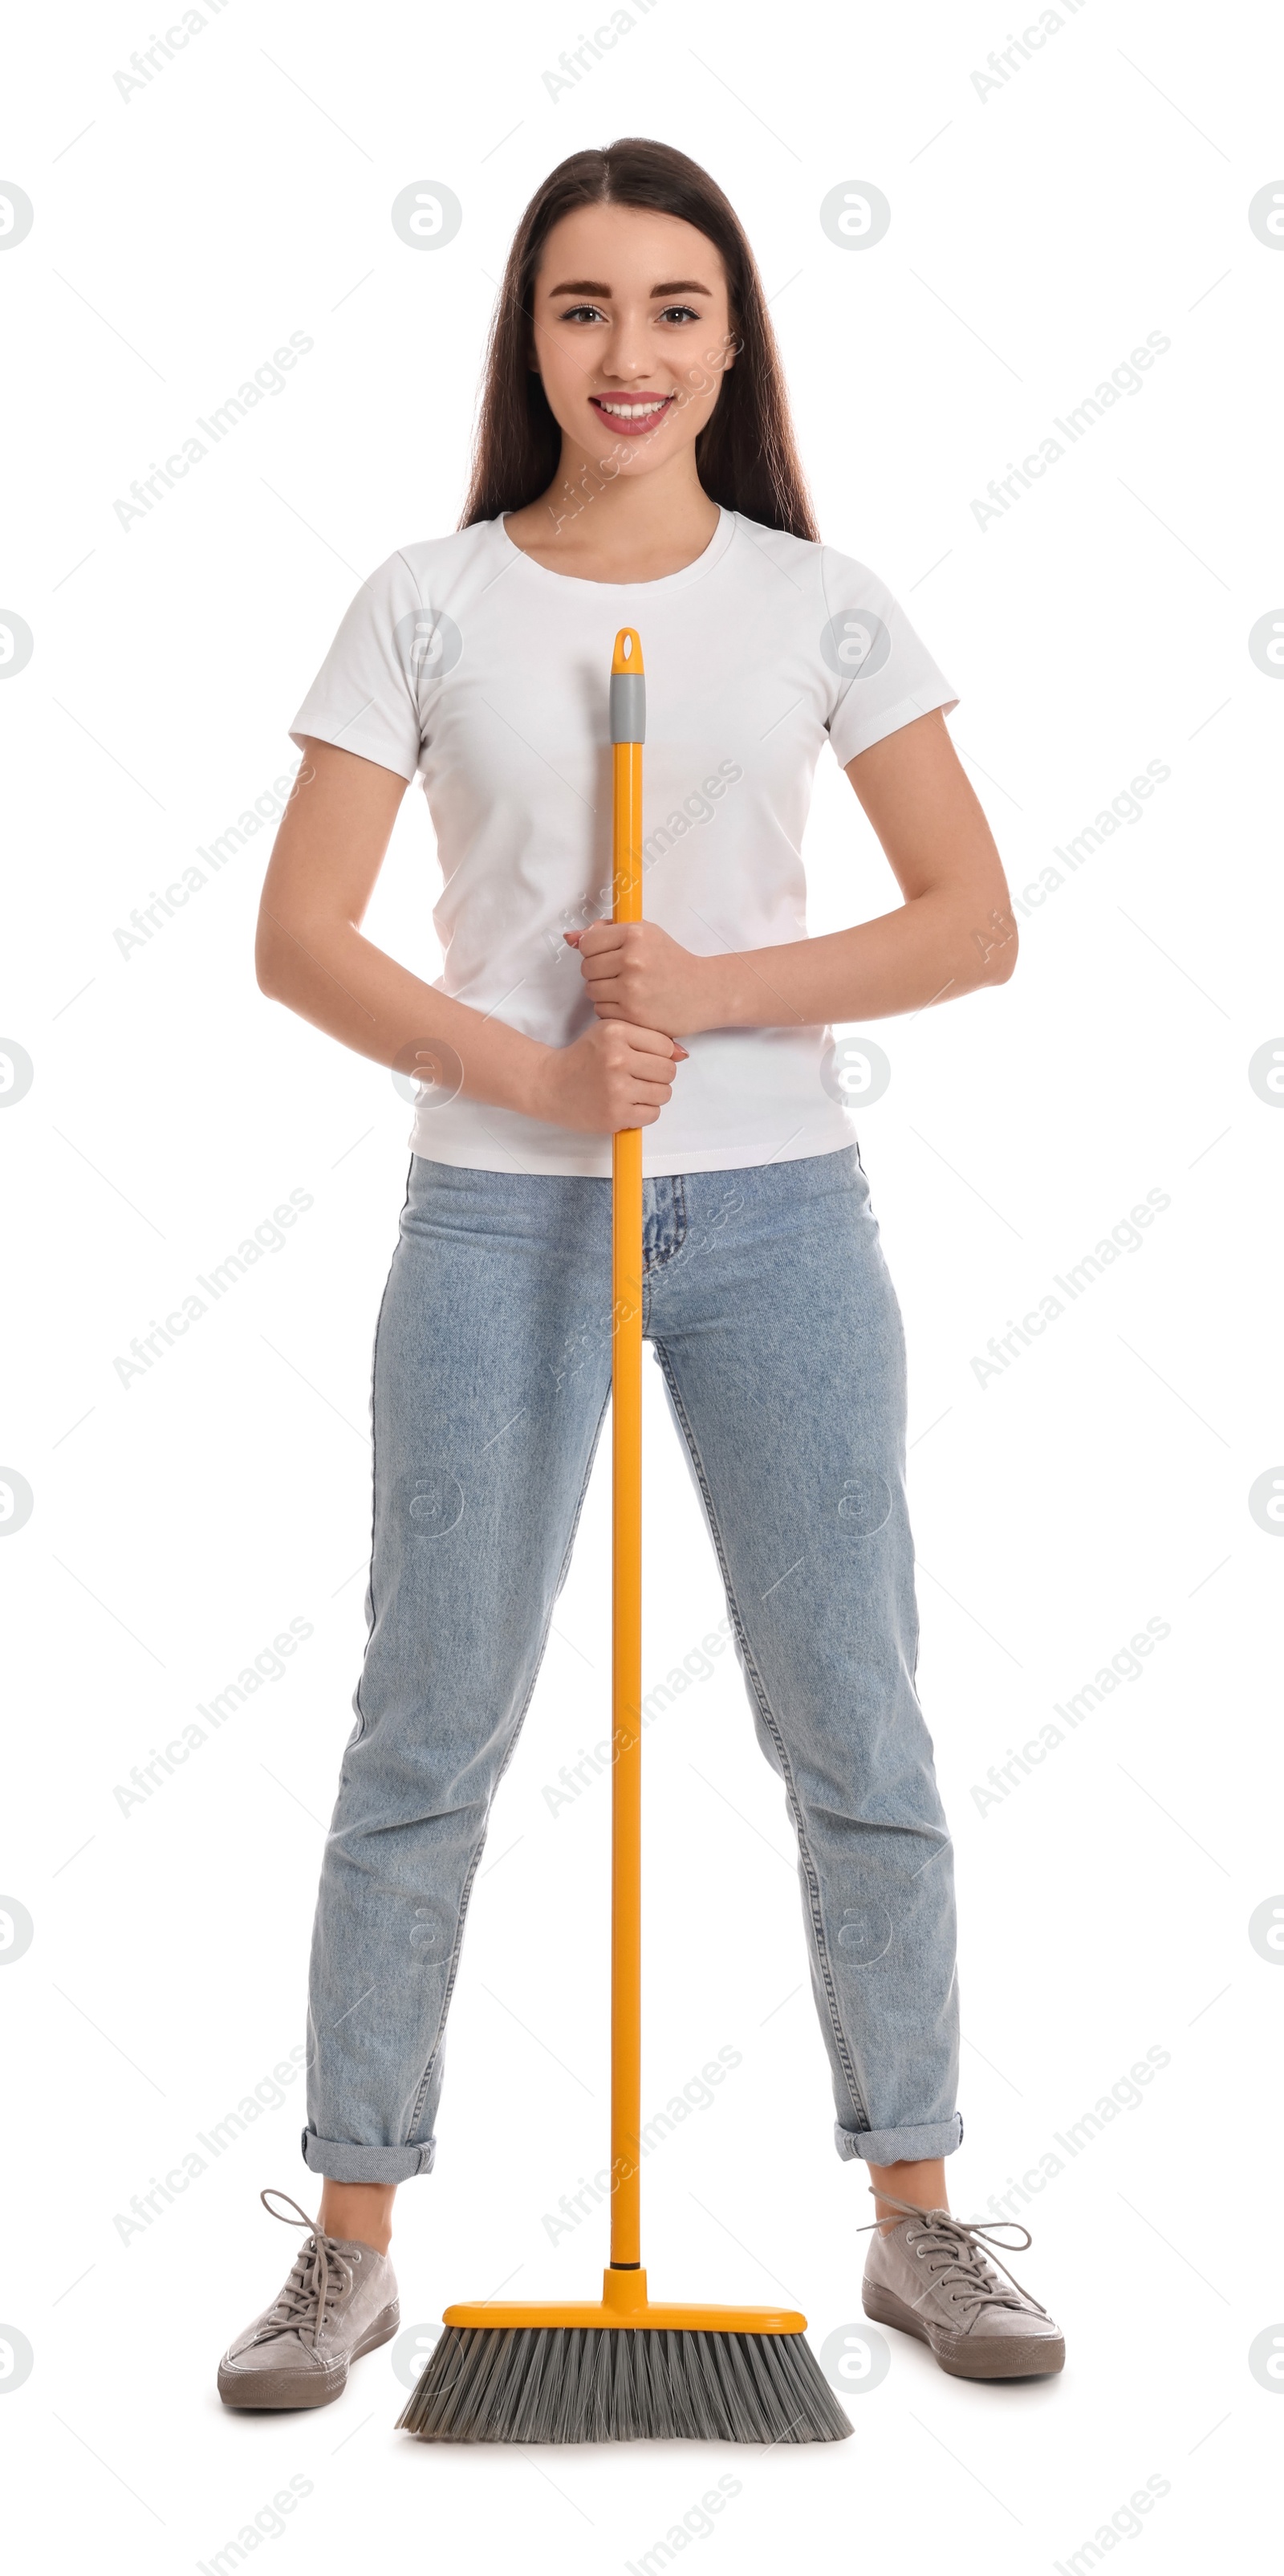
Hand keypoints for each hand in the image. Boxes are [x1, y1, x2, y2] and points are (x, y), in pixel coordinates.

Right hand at [534, 1017, 688, 1132]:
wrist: (549, 1084)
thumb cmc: (583, 1058)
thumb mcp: (609, 1033)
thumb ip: (645, 1037)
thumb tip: (683, 1054)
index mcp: (615, 1033)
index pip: (665, 1045)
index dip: (660, 1054)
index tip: (645, 1060)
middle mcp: (617, 1059)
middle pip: (668, 1070)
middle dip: (659, 1075)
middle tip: (641, 1077)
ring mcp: (616, 1089)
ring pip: (664, 1094)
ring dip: (654, 1095)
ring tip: (634, 1091)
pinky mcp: (615, 1115)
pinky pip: (652, 1114)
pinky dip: (644, 1112)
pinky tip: (628, 1105)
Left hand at [565, 921, 715, 1036]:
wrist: (703, 991)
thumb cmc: (671, 961)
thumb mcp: (644, 934)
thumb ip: (606, 931)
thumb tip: (570, 937)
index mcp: (635, 933)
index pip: (588, 943)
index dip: (595, 951)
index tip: (609, 955)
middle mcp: (633, 959)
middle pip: (586, 968)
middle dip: (598, 972)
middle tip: (621, 975)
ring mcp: (632, 988)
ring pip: (591, 990)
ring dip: (603, 992)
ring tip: (626, 989)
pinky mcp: (632, 1013)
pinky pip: (601, 1010)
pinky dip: (611, 1009)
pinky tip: (630, 1004)